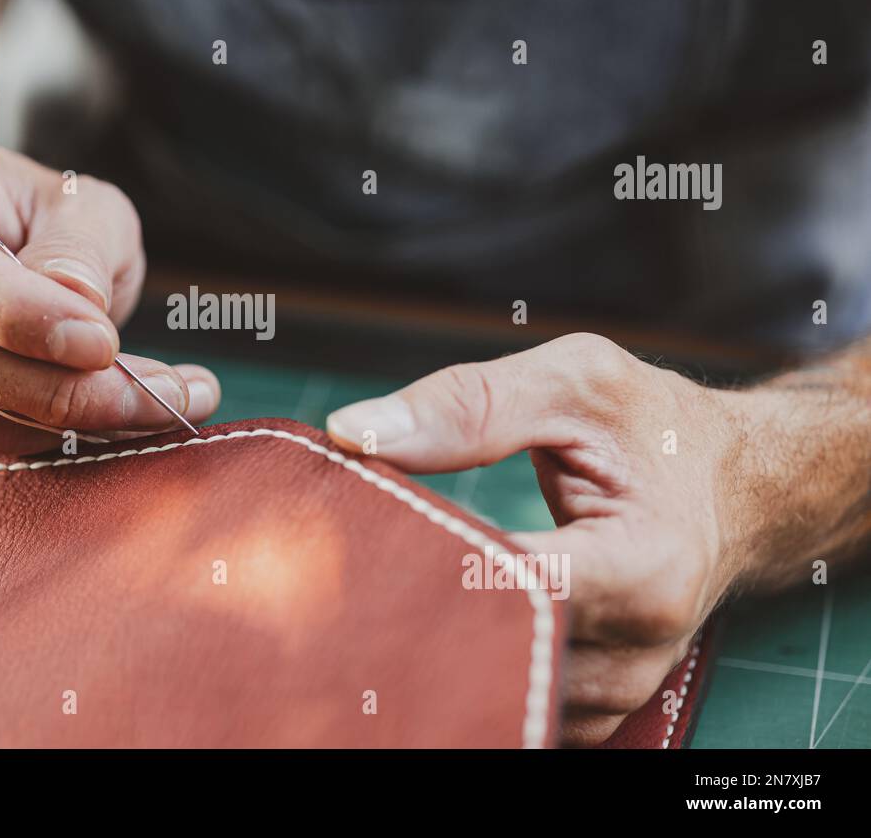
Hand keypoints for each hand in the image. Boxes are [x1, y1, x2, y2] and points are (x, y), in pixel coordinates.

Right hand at [0, 120, 219, 457]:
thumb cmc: (43, 218)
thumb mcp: (83, 206)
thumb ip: (78, 250)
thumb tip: (78, 317)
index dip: (21, 313)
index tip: (103, 344)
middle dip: (63, 386)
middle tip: (165, 394)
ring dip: (66, 422)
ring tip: (158, 405)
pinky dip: (36, 444)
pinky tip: (97, 423)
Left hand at [326, 333, 754, 745]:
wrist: (738, 488)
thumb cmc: (657, 427)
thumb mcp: (575, 380)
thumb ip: (468, 404)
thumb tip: (350, 430)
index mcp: (643, 567)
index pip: (507, 589)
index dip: (426, 560)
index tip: (365, 533)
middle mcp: (636, 649)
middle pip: (492, 653)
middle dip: (416, 609)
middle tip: (355, 566)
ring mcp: (617, 690)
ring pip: (495, 694)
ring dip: (435, 645)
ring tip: (390, 587)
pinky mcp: (593, 704)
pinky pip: (514, 707)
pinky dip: (466, 668)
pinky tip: (430, 620)